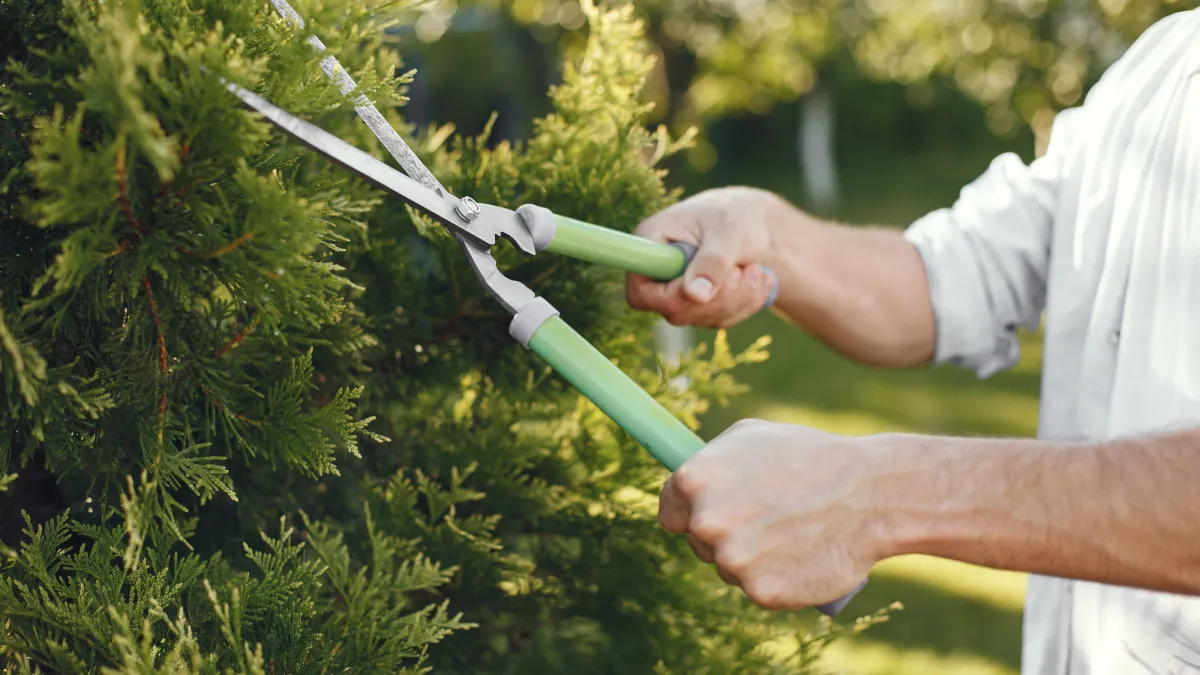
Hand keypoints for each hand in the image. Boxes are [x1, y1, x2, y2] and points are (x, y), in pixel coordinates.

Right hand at [626, 186, 780, 327]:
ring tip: (754, 268)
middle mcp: (656, 273)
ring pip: (703, 318)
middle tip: (744, 268)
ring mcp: (676, 292)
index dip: (671, 297)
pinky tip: (759, 279)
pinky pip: (721, 320)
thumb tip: (696, 296)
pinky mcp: (698, 305)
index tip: (705, 284)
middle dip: (720, 296)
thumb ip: (713, 261)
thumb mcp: (728, 231)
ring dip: (739, 298)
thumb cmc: (735, 215)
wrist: (751, 221)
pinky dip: (747, 303)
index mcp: (649, 244)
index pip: (640, 291)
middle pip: (676, 311)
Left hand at [659, 419, 892, 609]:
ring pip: (728, 567)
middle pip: (698, 542)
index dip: (690, 512)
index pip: (670, 511)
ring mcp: (733, 560)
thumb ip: (711, 460)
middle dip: (724, 534)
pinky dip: (776, 580)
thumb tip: (686, 479)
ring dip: (750, 558)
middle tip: (765, 519)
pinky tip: (798, 557)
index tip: (713, 513)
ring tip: (789, 533)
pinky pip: (758, 589)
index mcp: (694, 481)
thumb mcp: (751, 436)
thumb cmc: (809, 457)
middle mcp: (706, 522)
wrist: (868, 494)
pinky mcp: (761, 592)